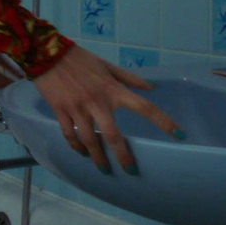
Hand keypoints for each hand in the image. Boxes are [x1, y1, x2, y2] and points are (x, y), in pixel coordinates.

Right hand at [31, 45, 183, 174]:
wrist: (46, 54)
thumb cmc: (79, 59)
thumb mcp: (107, 65)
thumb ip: (130, 78)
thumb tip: (152, 88)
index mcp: (112, 89)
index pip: (144, 107)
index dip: (163, 121)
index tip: (179, 134)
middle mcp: (96, 102)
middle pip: (112, 136)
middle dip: (123, 156)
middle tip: (130, 170)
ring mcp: (77, 108)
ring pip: (89, 140)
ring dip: (97, 157)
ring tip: (104, 169)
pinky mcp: (60, 111)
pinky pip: (69, 134)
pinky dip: (76, 146)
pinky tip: (82, 153)